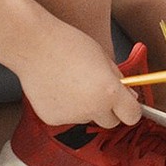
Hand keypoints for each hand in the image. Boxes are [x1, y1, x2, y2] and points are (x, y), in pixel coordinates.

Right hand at [16, 30, 140, 128]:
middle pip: (111, 122)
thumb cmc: (67, 43)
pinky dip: (65, 107)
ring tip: (70, 81)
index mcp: (110, 92)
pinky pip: (67, 117)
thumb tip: (128, 96)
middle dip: (108, 109)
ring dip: (84, 106)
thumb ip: (117, 79)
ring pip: (87, 117)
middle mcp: (93, 109)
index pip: (132, 116)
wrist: (33, 44)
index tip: (127, 104)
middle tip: (95, 88)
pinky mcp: (53, 119)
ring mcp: (72, 117)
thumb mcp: (102, 56)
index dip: (130, 109)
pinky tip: (56, 87)